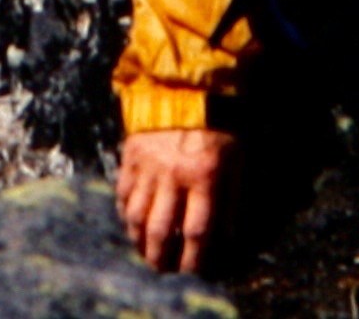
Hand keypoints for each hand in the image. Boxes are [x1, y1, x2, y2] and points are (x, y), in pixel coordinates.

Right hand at [116, 126, 233, 273]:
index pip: (197, 230)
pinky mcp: (131, 156)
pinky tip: (129, 222)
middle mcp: (172, 175)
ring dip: (138, 239)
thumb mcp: (236, 162)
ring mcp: (148, 166)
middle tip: (160, 269)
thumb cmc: (218, 128)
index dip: (193, 257)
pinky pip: (122, 191)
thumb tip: (228, 237)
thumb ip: (232, 201)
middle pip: (160, 229)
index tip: (192, 270)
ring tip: (142, 251)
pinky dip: (124, 211)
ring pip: (136, 214)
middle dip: (160, 256)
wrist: (186, 87)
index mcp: (202, 177)